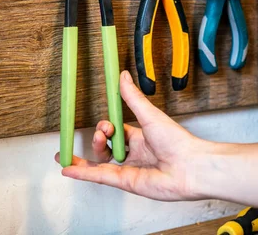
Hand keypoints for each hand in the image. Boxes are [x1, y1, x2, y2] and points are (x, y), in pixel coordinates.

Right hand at [54, 71, 210, 200]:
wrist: (190, 166)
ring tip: (70, 155)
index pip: (116, 132)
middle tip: (100, 134)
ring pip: (100, 164)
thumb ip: (132, 97)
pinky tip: (67, 169)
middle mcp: (134, 154)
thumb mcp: (149, 114)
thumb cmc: (178, 142)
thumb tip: (123, 76)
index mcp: (140, 138)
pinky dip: (83, 173)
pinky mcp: (127, 182)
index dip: (106, 127)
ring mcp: (130, 169)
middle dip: (97, 139)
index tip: (106, 123)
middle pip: (106, 148)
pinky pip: (101, 177)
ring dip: (84, 159)